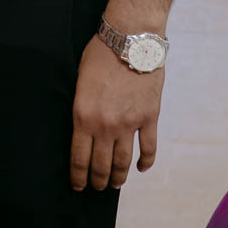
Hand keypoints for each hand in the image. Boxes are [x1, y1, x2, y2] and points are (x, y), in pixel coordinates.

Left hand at [69, 35, 162, 190]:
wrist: (131, 40)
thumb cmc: (101, 54)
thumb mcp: (80, 81)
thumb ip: (81, 107)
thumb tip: (82, 126)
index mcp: (83, 116)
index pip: (79, 157)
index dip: (78, 176)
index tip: (78, 186)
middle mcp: (105, 125)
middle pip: (101, 165)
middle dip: (98, 180)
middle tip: (97, 188)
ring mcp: (129, 124)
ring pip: (123, 162)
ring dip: (119, 177)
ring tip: (115, 184)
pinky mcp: (149, 118)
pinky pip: (148, 149)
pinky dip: (145, 162)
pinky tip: (140, 168)